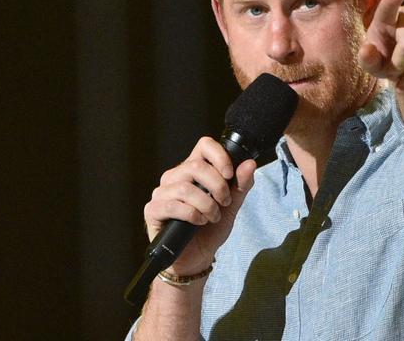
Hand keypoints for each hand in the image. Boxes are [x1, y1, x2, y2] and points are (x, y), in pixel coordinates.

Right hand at [143, 137, 256, 274]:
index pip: (204, 145)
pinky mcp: (153, 210)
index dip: (219, 156)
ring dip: (206, 204)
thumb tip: (250, 163)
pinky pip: (171, 205)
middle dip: (217, 186)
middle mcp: (176, 176)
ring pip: (185, 187)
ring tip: (213, 216)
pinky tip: (198, 222)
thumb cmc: (212, 228)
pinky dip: (191, 214)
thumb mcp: (232, 206)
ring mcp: (162, 192)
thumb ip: (241, 185)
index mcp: (194, 169)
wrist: (198, 257)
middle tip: (224, 203)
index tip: (229, 175)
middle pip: (196, 166)